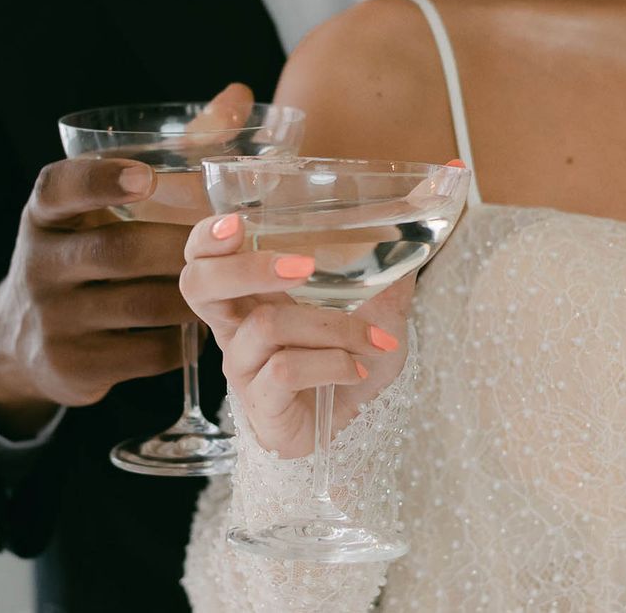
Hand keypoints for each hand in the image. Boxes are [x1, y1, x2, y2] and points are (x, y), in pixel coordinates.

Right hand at [0, 83, 253, 437]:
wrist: (29, 336)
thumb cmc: (92, 250)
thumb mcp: (110, 205)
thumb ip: (176, 153)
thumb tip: (238, 96)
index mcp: (45, 214)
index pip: (60, 188)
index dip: (101, 181)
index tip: (148, 178)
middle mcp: (40, 263)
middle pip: (119, 251)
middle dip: (185, 248)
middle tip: (239, 243)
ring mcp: (53, 319)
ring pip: (142, 305)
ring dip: (197, 295)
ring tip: (239, 283)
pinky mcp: (73, 366)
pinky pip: (148, 352)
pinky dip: (187, 339)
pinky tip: (211, 326)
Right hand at [180, 214, 412, 457]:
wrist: (357, 424)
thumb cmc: (351, 359)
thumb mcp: (377, 306)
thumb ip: (390, 262)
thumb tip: (426, 203)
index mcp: (251, 296)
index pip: (202, 258)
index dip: (206, 238)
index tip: (237, 223)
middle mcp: (236, 328)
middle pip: (199, 285)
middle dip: (245, 267)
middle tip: (301, 266)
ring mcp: (244, 366)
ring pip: (266, 326)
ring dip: (329, 327)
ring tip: (372, 341)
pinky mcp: (261, 402)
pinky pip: (285, 370)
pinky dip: (331, 363)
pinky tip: (357, 368)